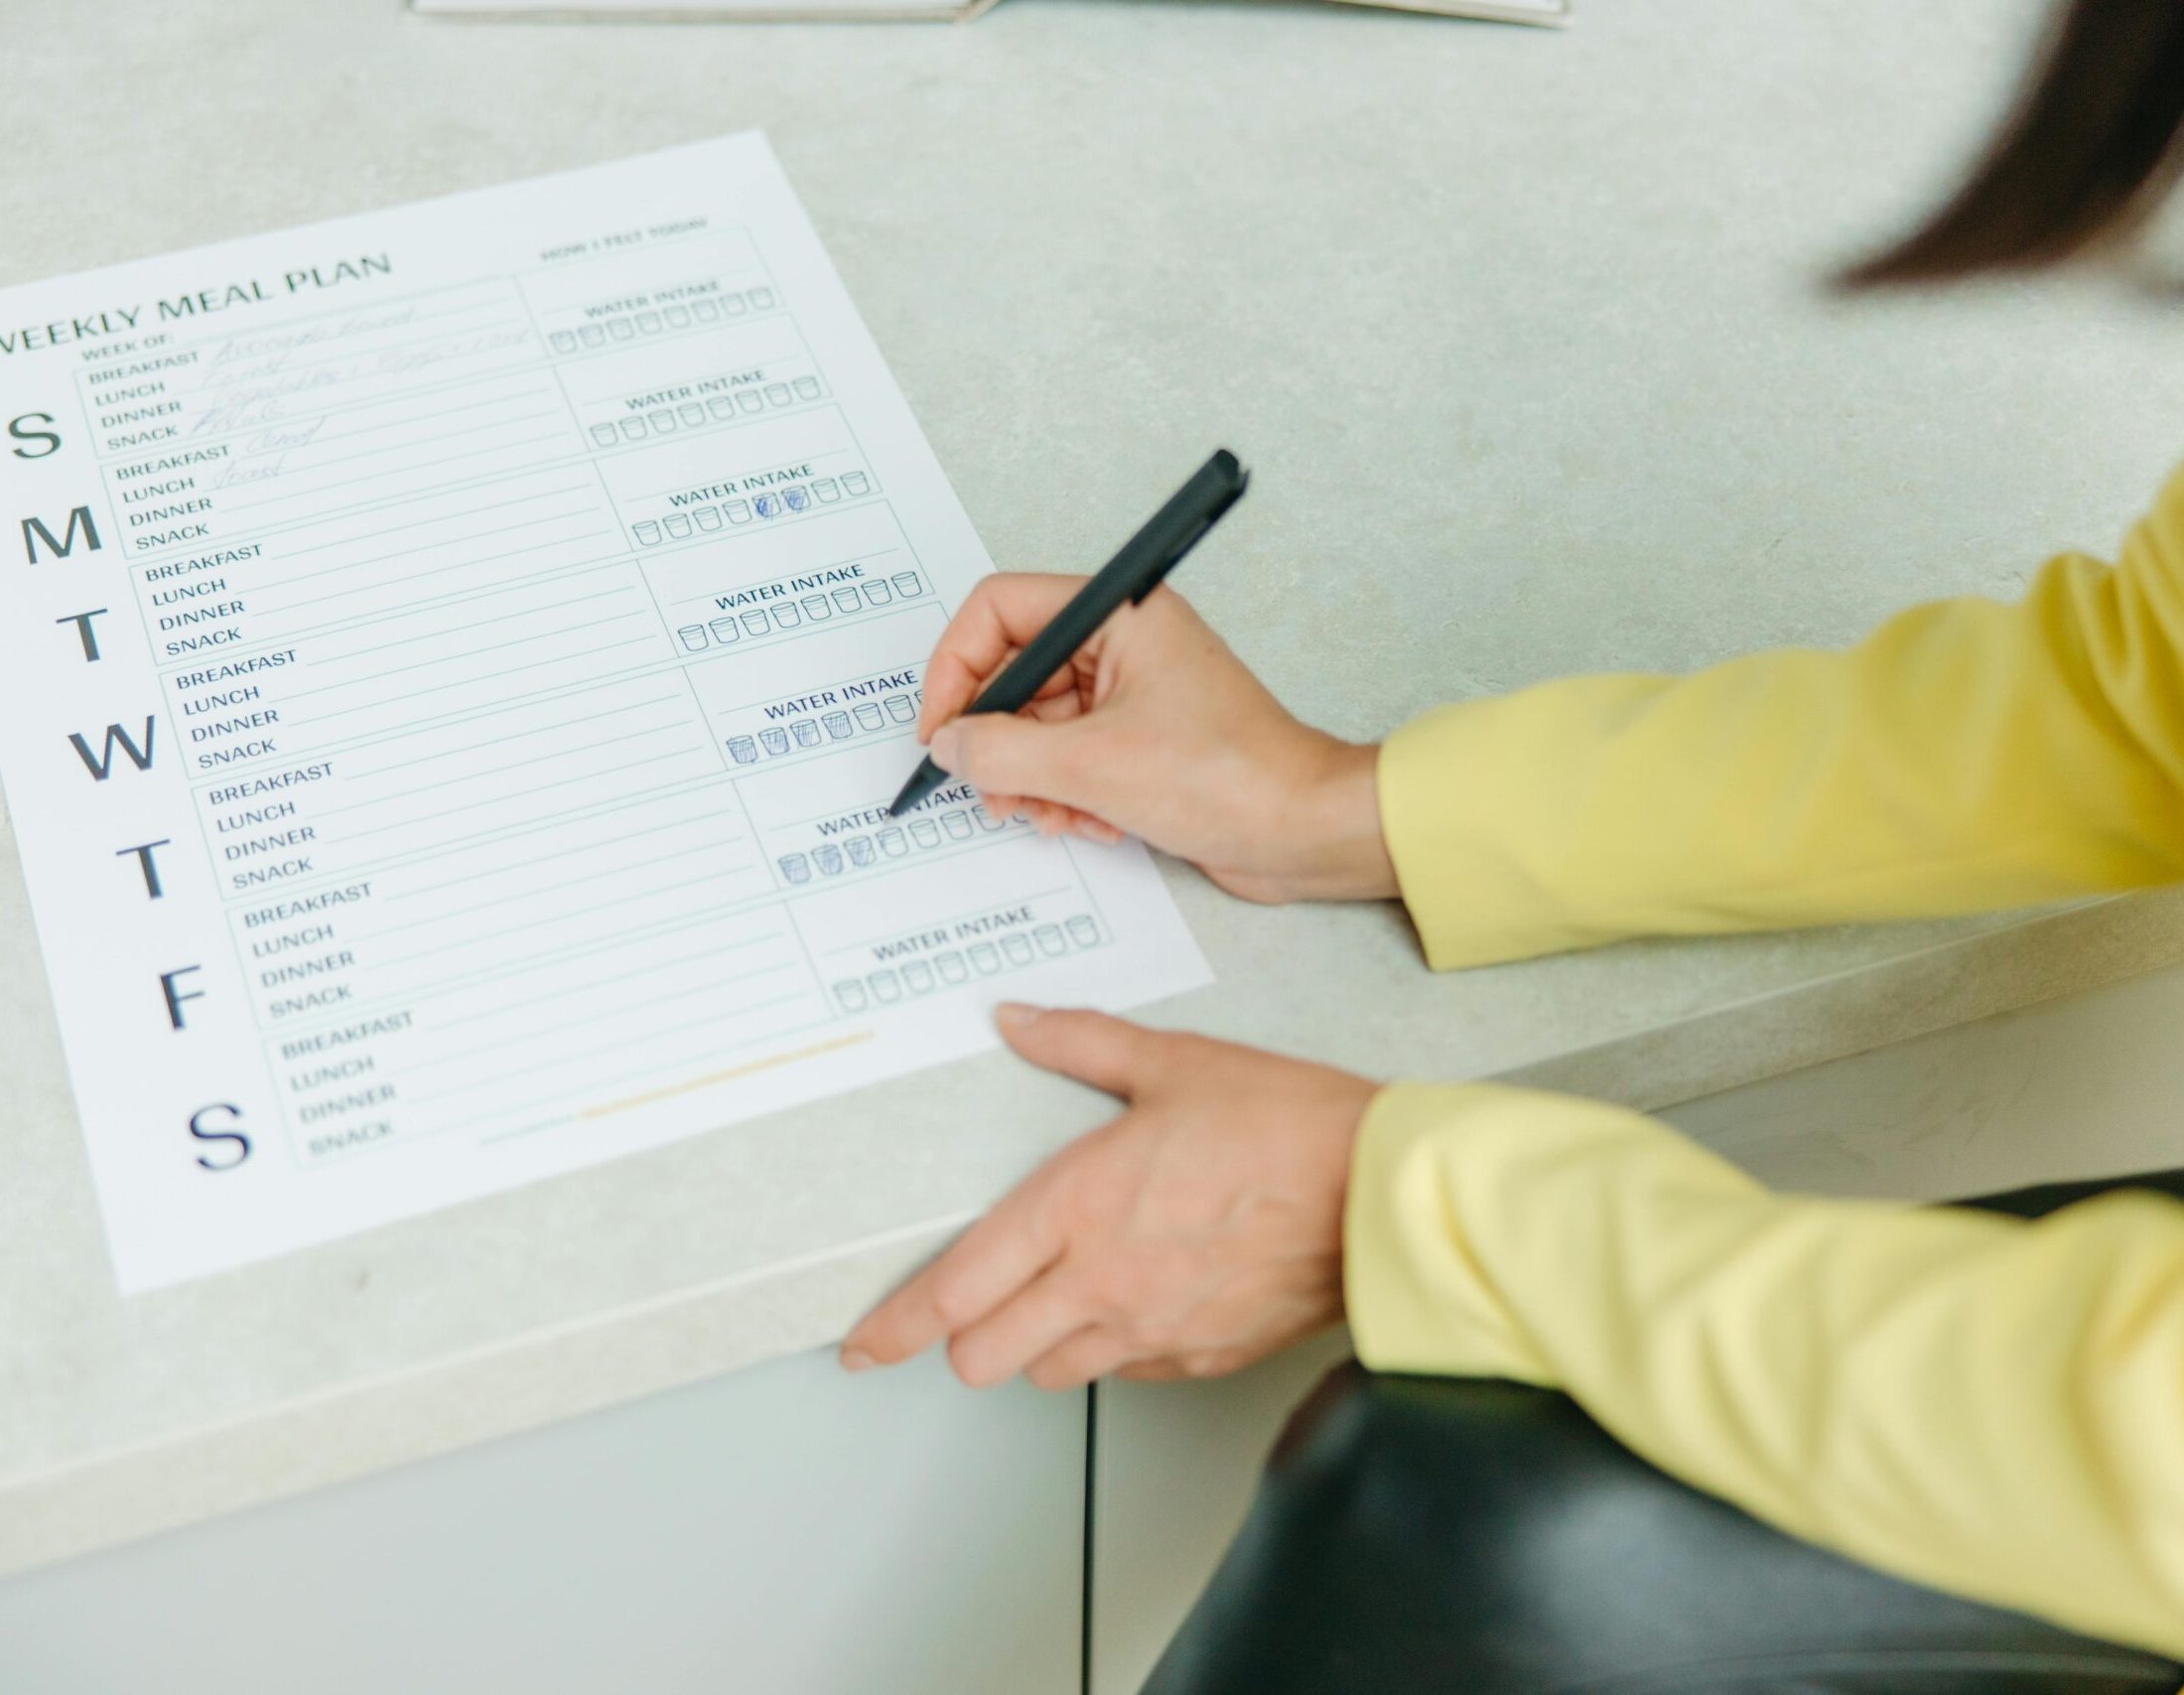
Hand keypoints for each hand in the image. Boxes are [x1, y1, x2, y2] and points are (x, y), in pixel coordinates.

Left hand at [841, 1005, 1376, 1389]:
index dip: (895, 1326)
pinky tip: (1136, 1304)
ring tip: (1063, 1298)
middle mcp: (1100, 1281)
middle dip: (966, 1338)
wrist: (1384, 1192)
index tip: (864, 1343)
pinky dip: (1113, 1351)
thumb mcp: (1174, 1063)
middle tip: (972, 1310)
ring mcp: (1151, 1329)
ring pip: (1050, 1373)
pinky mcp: (1201, 1357)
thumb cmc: (1289, 1124)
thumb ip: (1080, 1043)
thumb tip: (1017, 1020)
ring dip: (1038, 1346)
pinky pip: (1126, 1376)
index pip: (955, 1289)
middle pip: (984, 1355)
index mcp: (1076, 1206)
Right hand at [919, 576, 1397, 903]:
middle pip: (1014, 675)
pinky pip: (1070, 758)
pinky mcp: (1141, 742)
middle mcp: (1123, 643)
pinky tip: (1092, 824)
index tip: (941, 729)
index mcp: (1118, 615)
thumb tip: (950, 746)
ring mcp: (1132, 693)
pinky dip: (1065, 794)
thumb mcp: (1093, 767)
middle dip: (996, 741)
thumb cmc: (1231, 778)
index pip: (1000, 609)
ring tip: (1052, 815)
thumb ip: (1002, 753)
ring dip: (1030, 779)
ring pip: (1038, 726)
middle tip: (990, 790)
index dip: (956, 667)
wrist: (1304, 831)